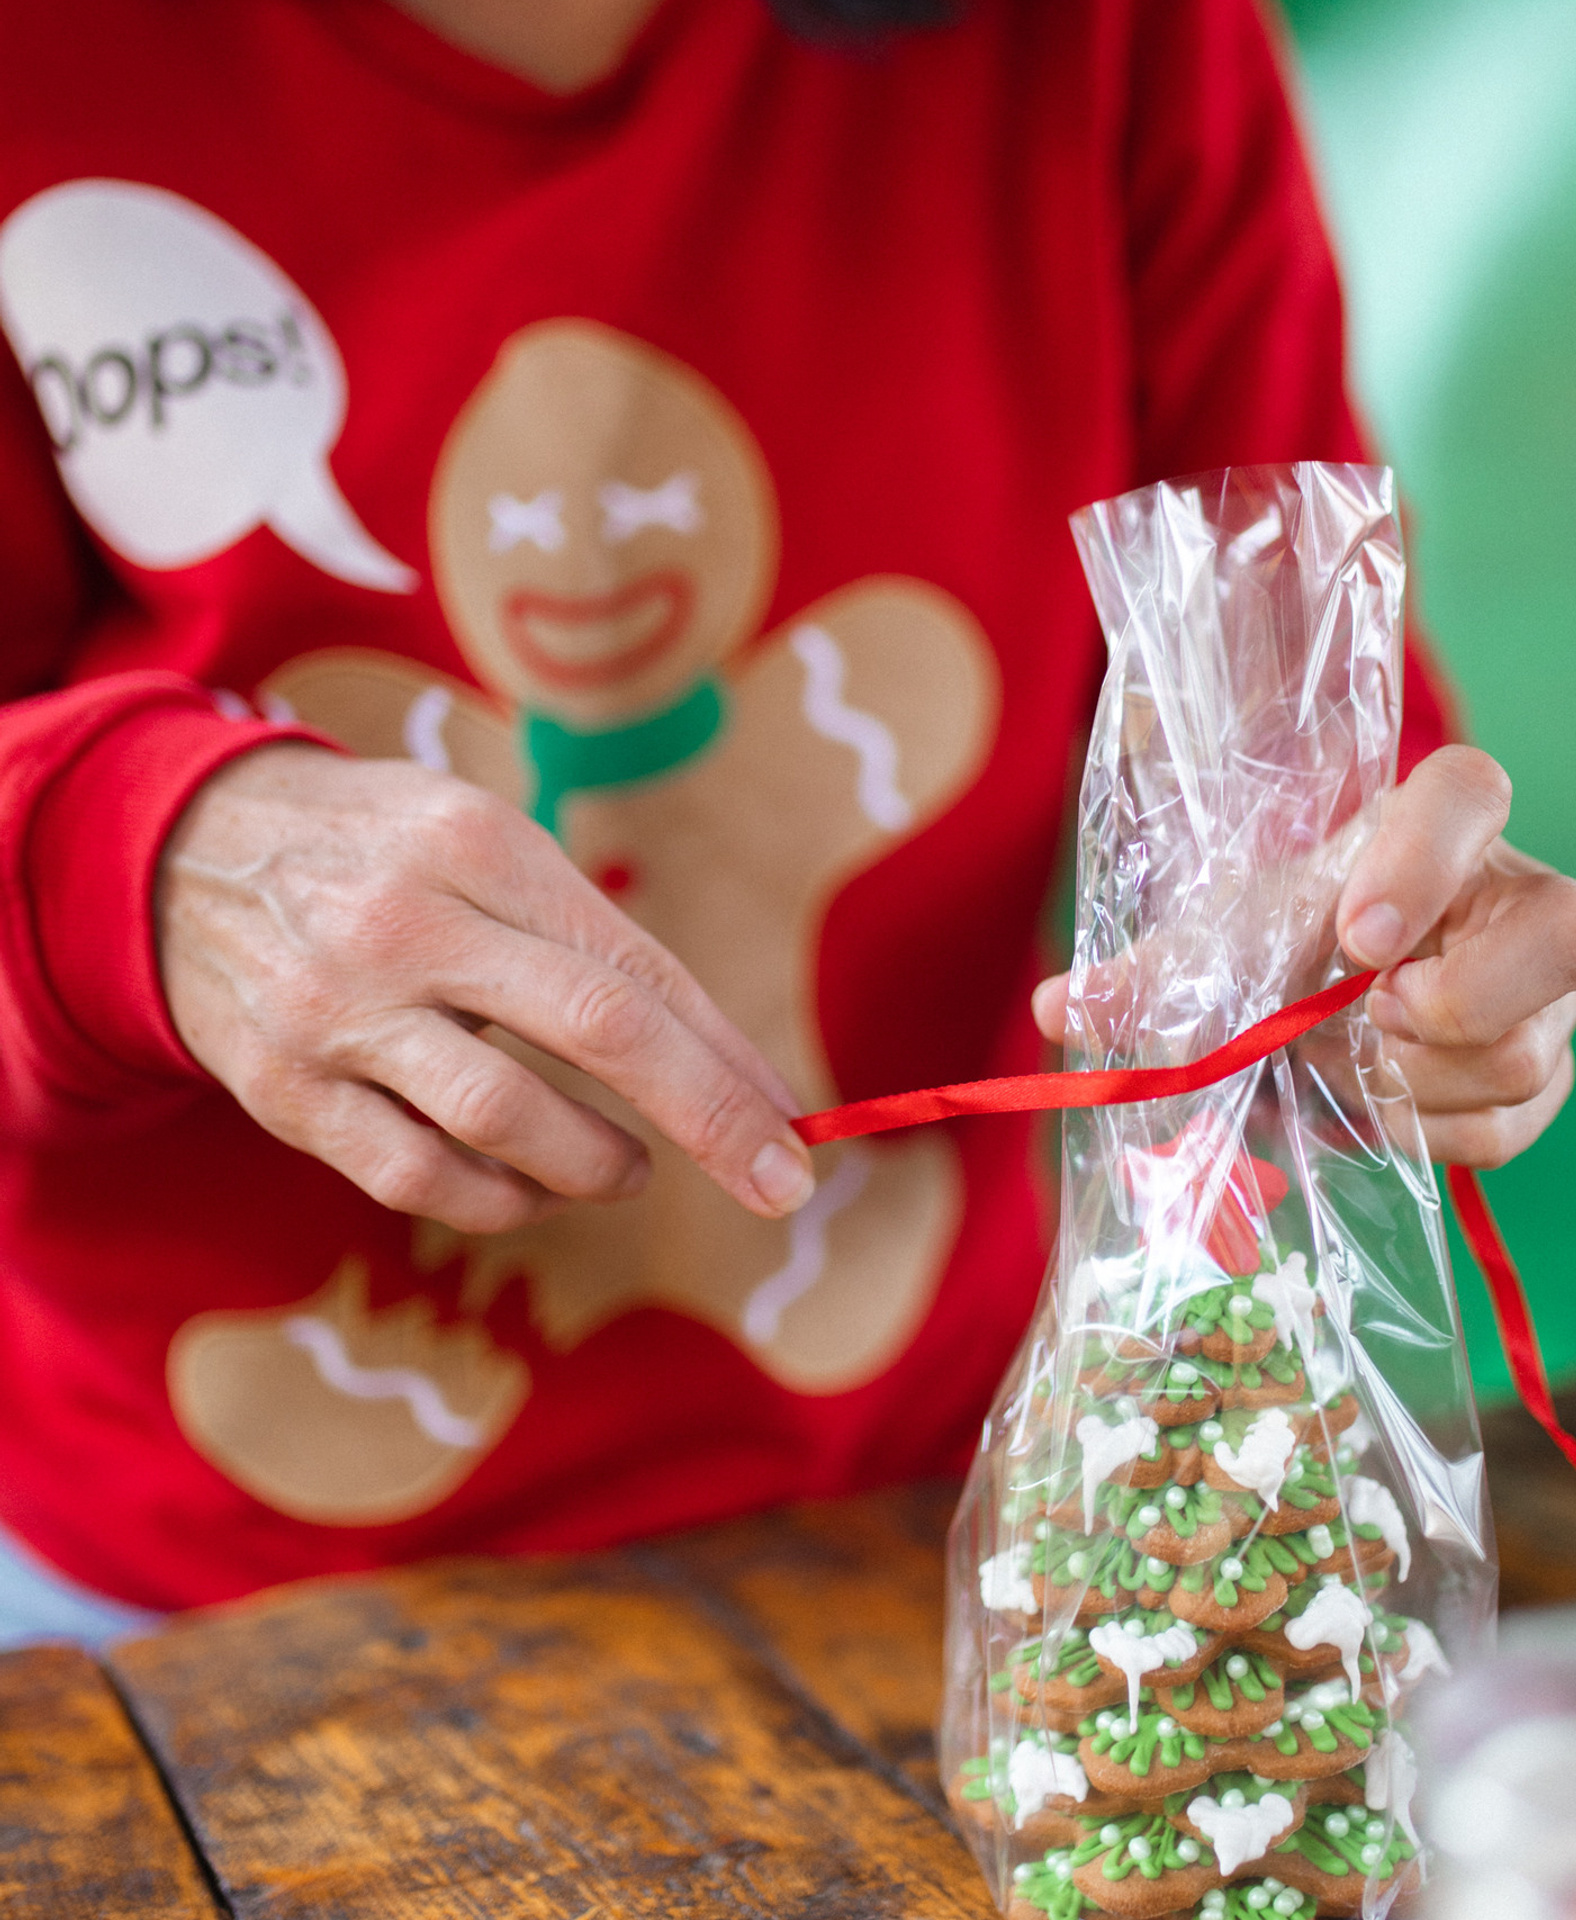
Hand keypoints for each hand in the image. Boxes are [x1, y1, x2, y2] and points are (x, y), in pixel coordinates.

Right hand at [158, 745, 815, 1233]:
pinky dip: (498, 1200)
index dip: (726, 1055)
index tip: (792, 1122)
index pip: (636, 965)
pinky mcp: (285, 1090)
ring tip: (628, 1169)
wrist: (175, 854)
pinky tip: (529, 1189)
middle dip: (708, 1117)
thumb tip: (724, 1063)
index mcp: (479, 845)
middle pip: (598, 1029)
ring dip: (596, 1165)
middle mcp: (409, 922)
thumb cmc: (380, 856)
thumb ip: (586, 938)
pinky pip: (416, 1177)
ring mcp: (338, 1010)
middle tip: (776, 1183)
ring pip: (505, 1119)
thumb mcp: (481, 842)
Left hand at [1030, 746, 1575, 1167]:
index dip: (1424, 862)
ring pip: (1524, 1052)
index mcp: (1442, 821)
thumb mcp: (1227, 937)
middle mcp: (1523, 895)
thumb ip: (1159, 969)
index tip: (1354, 937)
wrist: (1333, 991)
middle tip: (1367, 1017)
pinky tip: (1369, 1105)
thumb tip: (1060, 1007)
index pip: (1472, 791)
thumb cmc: (1289, 935)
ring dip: (1408, 1081)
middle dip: (1449, 1005)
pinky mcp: (1547, 1069)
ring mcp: (1552, 991)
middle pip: (1568, 934)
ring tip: (1340, 1058)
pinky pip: (1511, 1126)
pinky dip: (1425, 1134)